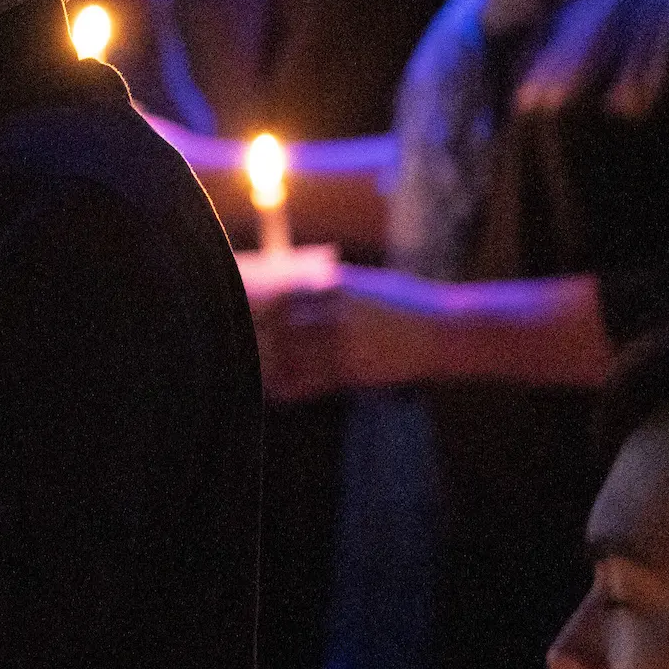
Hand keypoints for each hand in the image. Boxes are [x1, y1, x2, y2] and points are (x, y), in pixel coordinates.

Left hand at [251, 265, 443, 400]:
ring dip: (264, 363)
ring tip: (240, 365)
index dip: (259, 304)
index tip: (238, 306)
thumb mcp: (364, 284)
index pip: (284, 295)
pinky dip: (286, 386)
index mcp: (338, 290)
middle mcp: (336, 317)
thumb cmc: (401, 302)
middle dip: (254, 334)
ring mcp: (344, 347)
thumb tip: (290, 279)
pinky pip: (310, 383)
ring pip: (290, 358)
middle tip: (227, 337)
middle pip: (280, 327)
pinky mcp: (351, 373)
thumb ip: (328, 284)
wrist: (441, 332)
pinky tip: (271, 389)